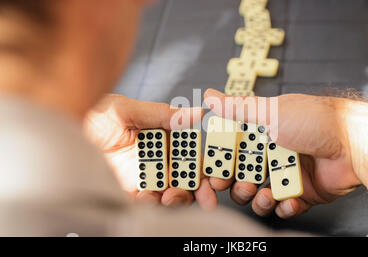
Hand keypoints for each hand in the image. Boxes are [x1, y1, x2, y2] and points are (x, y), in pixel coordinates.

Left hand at [83, 94, 216, 209]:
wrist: (63, 134)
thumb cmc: (92, 117)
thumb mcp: (127, 110)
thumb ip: (162, 114)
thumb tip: (197, 111)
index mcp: (162, 139)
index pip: (190, 154)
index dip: (205, 165)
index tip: (214, 176)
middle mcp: (156, 159)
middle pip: (187, 177)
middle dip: (200, 190)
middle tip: (208, 200)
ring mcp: (144, 177)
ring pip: (172, 192)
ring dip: (179, 198)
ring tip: (172, 197)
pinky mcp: (129, 192)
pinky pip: (148, 203)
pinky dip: (155, 204)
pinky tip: (153, 199)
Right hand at [203, 89, 361, 218]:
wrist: (355, 144)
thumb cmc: (315, 121)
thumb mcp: (271, 111)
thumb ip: (238, 108)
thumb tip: (209, 96)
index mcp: (264, 133)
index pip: (235, 151)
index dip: (223, 163)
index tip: (214, 172)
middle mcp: (274, 153)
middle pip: (244, 176)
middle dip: (239, 185)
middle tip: (239, 186)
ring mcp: (289, 174)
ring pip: (261, 195)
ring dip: (259, 199)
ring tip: (266, 195)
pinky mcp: (304, 192)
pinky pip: (285, 206)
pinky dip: (284, 206)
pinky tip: (288, 200)